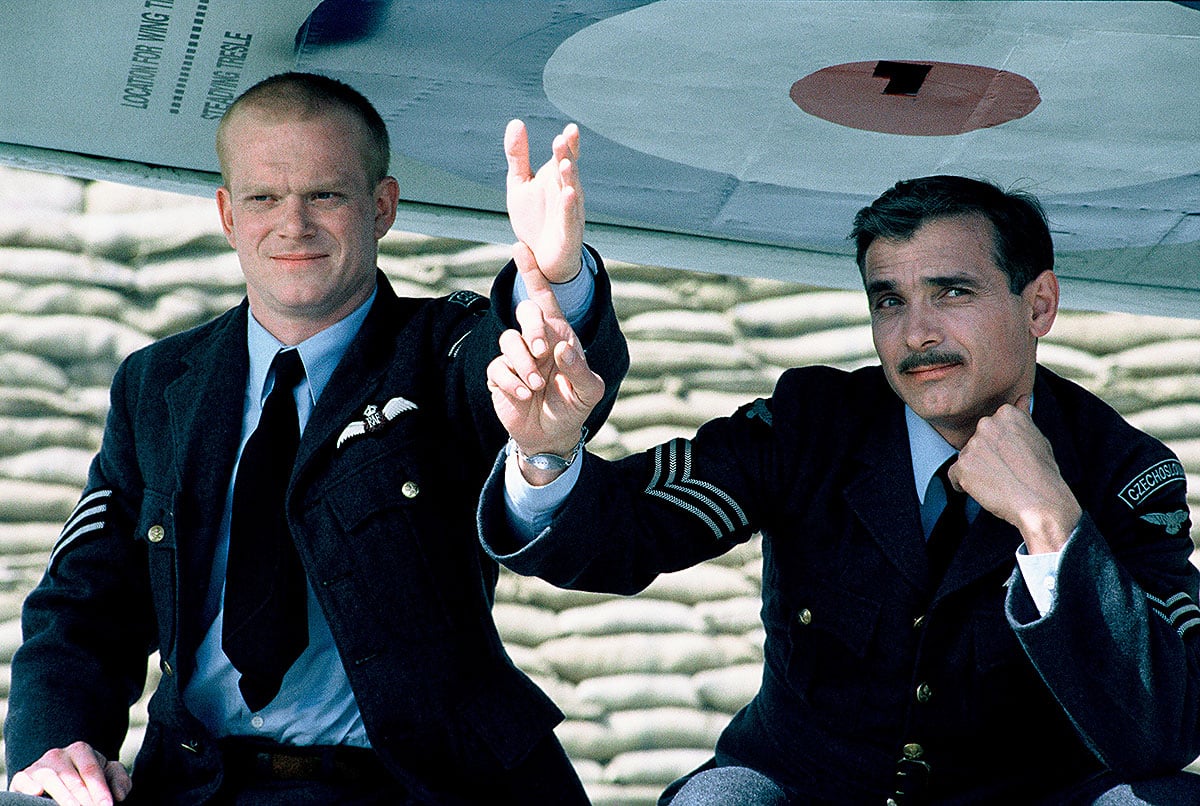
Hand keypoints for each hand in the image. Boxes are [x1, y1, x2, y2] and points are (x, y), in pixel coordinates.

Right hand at [9, 741, 130, 804]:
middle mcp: (58, 755)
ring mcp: (39, 766)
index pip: (91, 771)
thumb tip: (119, 795)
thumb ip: (118, 780)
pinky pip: (24, 780)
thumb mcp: (106, 776)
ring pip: (51, 780)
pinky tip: (37, 794)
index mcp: (81, 750)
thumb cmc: (87, 779)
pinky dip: (29, 787)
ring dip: (64, 798)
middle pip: (72, 779)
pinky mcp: (22, 778)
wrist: (58, 780)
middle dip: (84, 798)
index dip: (100, 790)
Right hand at [488, 243, 603, 482]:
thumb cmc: (573, 407)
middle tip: (543, 352)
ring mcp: (516, 357)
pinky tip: (523, 395)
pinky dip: (510, 382)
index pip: (543, 297)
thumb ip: (580, 369)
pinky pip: (498, 368)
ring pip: (508, 341)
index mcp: (559, 335)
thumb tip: (561, 347)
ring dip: (523, 363)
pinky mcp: (500, 376)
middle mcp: (535, 340)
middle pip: (524, 313)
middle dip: (532, 329)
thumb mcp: (589, 391)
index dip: (531, 272)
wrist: (551, 435)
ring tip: (536, 386)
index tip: (520, 247)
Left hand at [505, 119, 583, 283]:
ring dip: (569, 178)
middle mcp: (567, 193)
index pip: (564, 157)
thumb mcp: (519, 183)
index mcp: (556, 179)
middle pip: (568, 171)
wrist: (540, 258)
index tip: (570, 129)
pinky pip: (569, 218)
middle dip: (566, 156)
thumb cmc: (534, 218)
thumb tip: (516, 122)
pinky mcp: (568, 233)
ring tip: (564, 163)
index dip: (569, 144)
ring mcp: (570, 213)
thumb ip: (518, 155)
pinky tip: (569, 193)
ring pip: (572, 192)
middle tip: (561, 140)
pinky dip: (569, 206)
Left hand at [949, 394, 1081, 552]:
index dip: (1001, 447)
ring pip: (966, 458)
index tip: (1012, 457)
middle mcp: (986, 424)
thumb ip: (1023, 418)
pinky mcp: (962, 466)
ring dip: (977, 471)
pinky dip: (963, 485)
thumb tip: (1022, 397)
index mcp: (1005, 413)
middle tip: (1007, 471)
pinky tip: (984, 490)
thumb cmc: (1043, 472)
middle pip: (976, 442)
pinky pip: (954, 476)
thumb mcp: (1038, 438)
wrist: (1041, 501)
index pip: (991, 428)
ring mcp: (972, 445)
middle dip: (986, 456)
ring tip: (1000, 482)